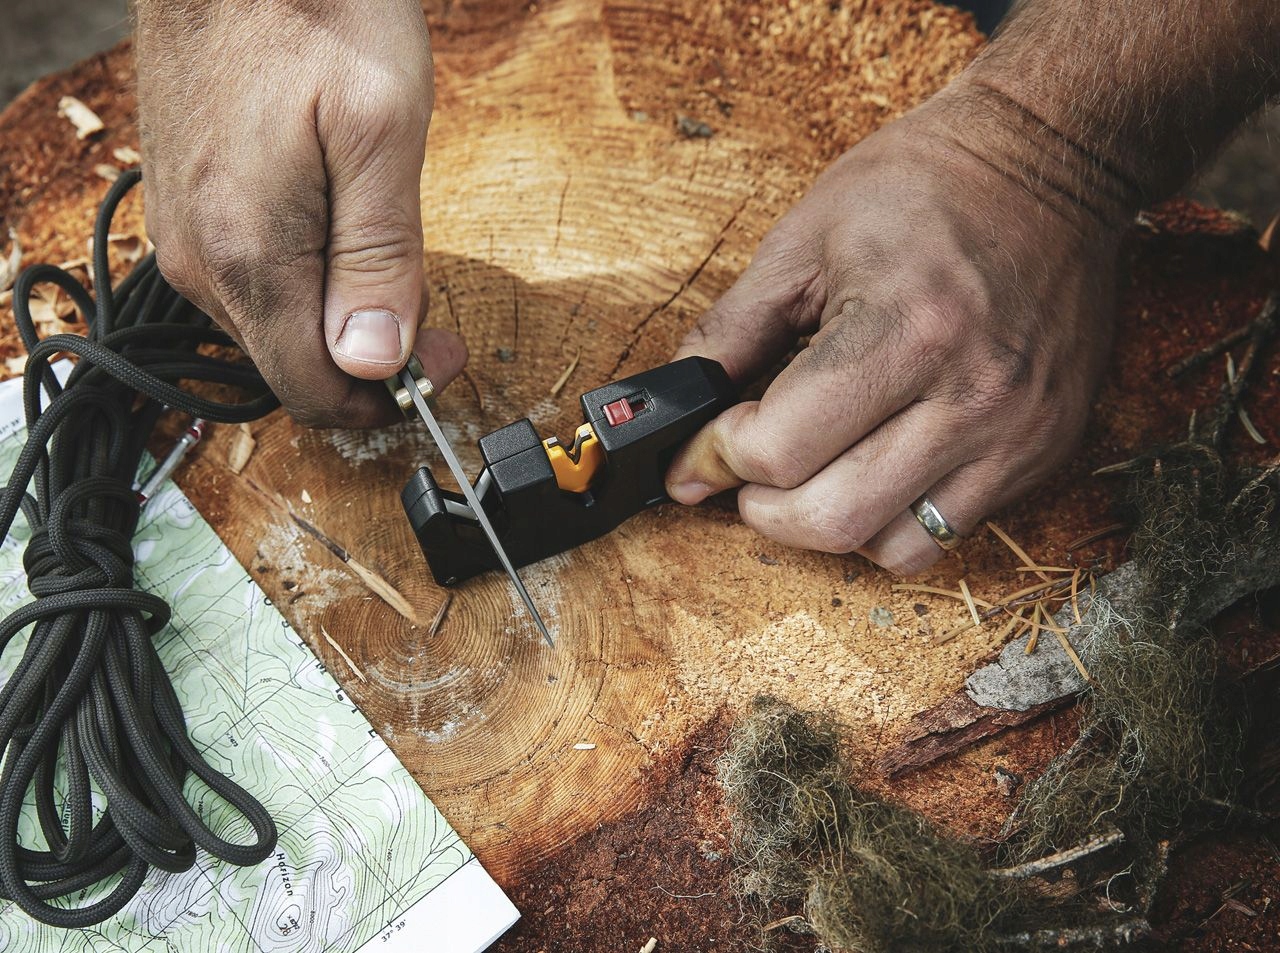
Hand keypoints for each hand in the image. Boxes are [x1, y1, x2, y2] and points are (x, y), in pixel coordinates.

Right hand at [132, 0, 465, 425]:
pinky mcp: (190, 210)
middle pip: (294, 366)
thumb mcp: (382, 134)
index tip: (440, 362)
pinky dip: (308, 282)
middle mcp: (202, 262)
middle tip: (432, 312)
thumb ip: (380, 260)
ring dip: (340, 318)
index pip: (314, 391)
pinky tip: (343, 232)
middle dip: (370, 358)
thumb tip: (375, 363)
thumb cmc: (317, 16)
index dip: (386, 398)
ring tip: (391, 259)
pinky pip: (253, 282)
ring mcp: (187, 237)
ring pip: (275, 327)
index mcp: (250, 255)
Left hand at [665, 81, 1125, 574]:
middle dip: (762, 505)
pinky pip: (945, 535)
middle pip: (830, 519)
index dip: (718, 455)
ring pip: (890, 547)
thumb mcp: (803, 238)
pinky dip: (890, 522)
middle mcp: (971, 394)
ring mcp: (1016, 432)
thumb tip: (678, 415)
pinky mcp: (1042, 451)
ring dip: (827, 524)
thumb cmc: (926, 186)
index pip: (779, 449)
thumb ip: (731, 332)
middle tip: (748, 466)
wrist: (1053, 163)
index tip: (705, 443)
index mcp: (905, 328)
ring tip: (813, 471)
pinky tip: (873, 470)